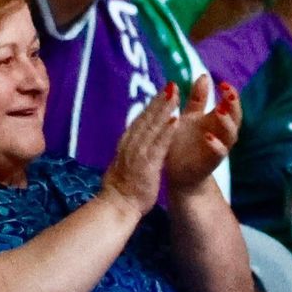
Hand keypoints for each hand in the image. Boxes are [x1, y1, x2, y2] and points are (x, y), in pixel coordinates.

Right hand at [99, 84, 181, 217]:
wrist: (116, 206)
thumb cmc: (121, 190)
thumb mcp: (123, 166)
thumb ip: (129, 153)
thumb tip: (132, 144)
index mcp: (126, 144)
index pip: (140, 120)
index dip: (152, 105)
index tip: (163, 93)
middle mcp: (130, 144)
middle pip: (146, 118)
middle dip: (160, 101)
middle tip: (172, 85)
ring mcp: (138, 153)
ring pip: (152, 126)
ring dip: (164, 109)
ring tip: (176, 95)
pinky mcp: (147, 164)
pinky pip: (158, 145)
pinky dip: (166, 131)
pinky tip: (175, 120)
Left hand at [165, 76, 240, 191]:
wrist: (176, 171)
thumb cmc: (184, 141)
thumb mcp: (189, 116)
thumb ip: (198, 98)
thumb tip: (204, 75)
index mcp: (215, 120)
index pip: (230, 104)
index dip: (230, 93)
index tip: (223, 82)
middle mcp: (220, 133)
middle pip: (236, 117)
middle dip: (234, 104)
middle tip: (228, 92)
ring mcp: (217, 147)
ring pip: (231, 134)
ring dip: (227, 122)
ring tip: (220, 110)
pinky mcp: (210, 162)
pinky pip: (218, 154)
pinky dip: (215, 145)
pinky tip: (208, 136)